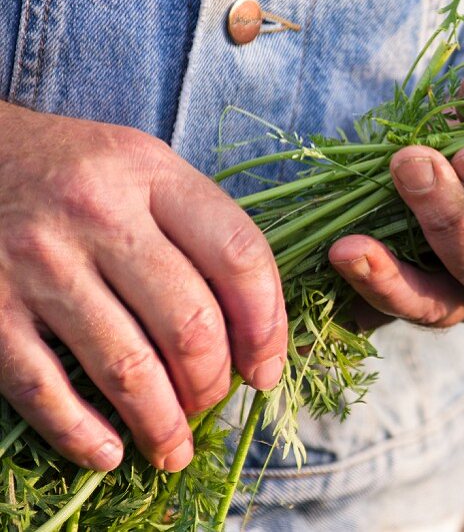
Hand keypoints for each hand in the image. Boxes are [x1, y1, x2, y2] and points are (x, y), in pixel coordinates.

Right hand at [0, 103, 286, 471]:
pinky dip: (81, 433)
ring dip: (160, 422)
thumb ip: (201, 230)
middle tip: (212, 402)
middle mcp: (97, 215)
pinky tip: (109, 452)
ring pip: (125, 366)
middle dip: (212, 381)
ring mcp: (37, 263)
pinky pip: (42, 387)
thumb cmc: (78, 171)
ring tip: (173, 448)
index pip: (239, 256)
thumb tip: (255, 330)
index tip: (267, 368)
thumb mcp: (147, 169)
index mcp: (152, 176)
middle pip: (188, 321)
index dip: (268, 324)